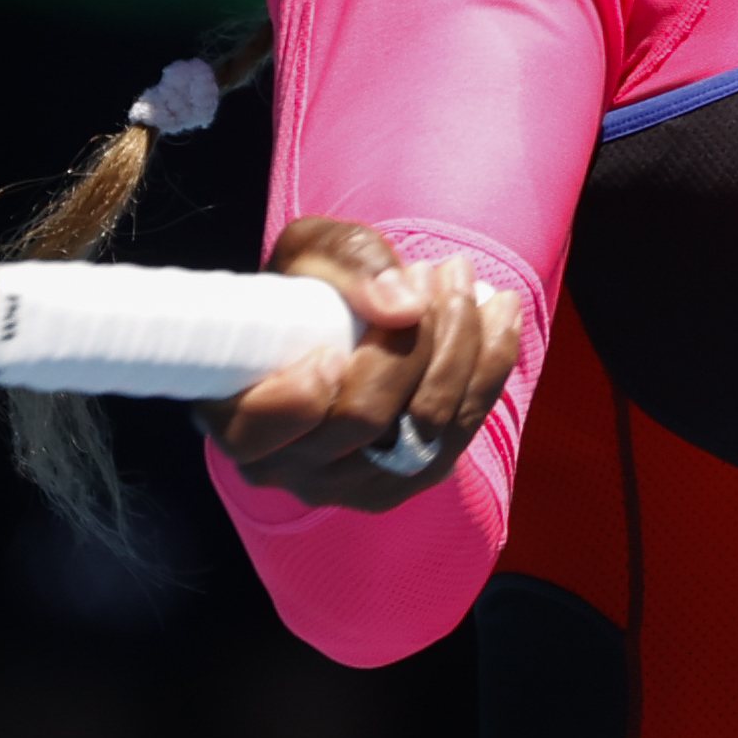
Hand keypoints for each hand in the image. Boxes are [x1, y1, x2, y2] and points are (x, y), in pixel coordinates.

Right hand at [196, 218, 524, 511]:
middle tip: (431, 268)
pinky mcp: (408, 479)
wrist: (334, 320)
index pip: (270, 432)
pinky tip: (498, 313)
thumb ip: (347, 264)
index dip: (304, 395)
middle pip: (366, 421)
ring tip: (466, 280)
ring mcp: (354, 486)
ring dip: (463, 348)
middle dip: (414, 339)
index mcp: (239, 423)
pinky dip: (489, 369)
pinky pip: (462, 435)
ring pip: (424, 433)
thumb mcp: (309, 251)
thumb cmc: (305, 286)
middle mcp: (292, 470)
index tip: (331, 343)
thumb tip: (403, 306)